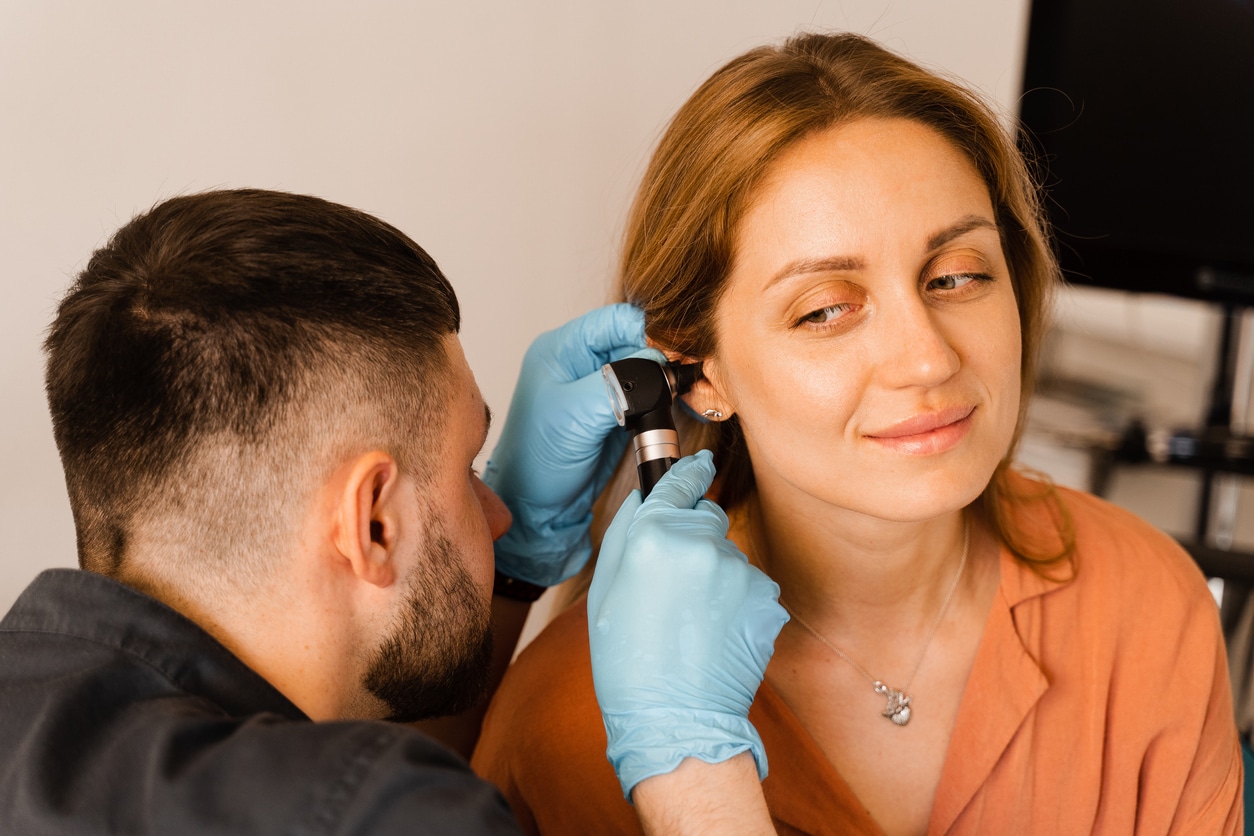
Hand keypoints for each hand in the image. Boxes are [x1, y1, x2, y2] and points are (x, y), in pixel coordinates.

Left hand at [484, 303, 661, 586]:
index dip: (648, 332)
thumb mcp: (575, 415)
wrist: (538, 512)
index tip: (673, 354)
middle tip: (686, 377)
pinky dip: (667, 402)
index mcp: (563, 349)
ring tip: (687, 395)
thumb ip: (618, 385)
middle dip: (664, 358)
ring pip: (648, 371)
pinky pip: (650, 398)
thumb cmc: (537, 462)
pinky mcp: (616, 416)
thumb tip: (659, 366)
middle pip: (637, 342)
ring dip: (668, 382)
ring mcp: (601, 391)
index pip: (617, 320)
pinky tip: (681, 409)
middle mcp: (582, 364)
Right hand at [587, 451, 788, 799]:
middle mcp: (701, 543)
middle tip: (675, 583)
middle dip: (694, 537)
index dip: (688, 474)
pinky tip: (716, 633)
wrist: (675, 720)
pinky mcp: (767, 597)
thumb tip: (646, 495)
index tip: (697, 467)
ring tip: (693, 619)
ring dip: (716, 574)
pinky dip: (736, 601)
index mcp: (654, 535)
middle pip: (707, 516)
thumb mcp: (605, 589)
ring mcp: (739, 571)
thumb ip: (626, 531)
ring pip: (729, 554)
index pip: (680, 481)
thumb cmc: (628, 662)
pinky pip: (750, 585)